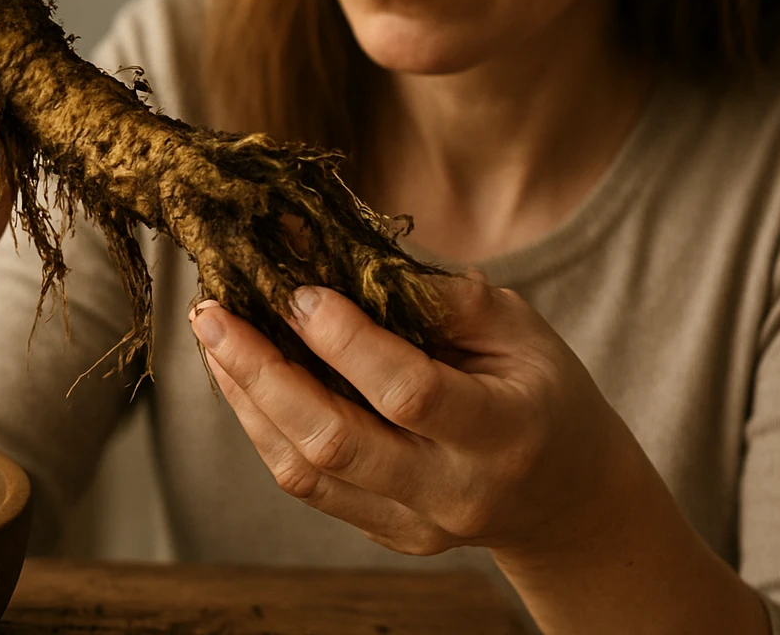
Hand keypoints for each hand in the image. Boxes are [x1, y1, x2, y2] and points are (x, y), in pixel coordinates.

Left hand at [187, 272, 619, 559]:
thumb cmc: (540, 390)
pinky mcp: (382, 531)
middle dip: (262, 371)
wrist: (566, 497)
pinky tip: (243, 374)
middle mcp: (454, 491)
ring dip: (247, 397)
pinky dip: (264, 424)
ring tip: (214, 334)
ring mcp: (413, 522)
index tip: (300, 289)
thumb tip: (334, 249)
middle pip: (335, 442)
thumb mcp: (519, 328)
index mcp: (503, 432)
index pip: (409, 391)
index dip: (346, 340)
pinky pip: (307, 482)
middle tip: (214, 312)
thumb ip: (439, 296)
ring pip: (305, 470)